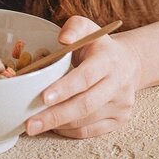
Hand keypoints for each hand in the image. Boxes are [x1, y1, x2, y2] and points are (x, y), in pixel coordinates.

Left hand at [26, 15, 141, 138]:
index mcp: (108, 59)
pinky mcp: (120, 119)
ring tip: (35, 124)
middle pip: (85, 104)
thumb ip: (74, 28)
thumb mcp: (87, 27)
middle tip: (30, 124)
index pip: (86, 76)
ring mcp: (121, 104)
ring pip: (86, 121)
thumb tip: (63, 39)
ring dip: (59, 124)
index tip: (43, 97)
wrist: (127, 62)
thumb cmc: (98, 45)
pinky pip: (91, 131)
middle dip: (55, 115)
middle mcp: (118, 83)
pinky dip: (69, 130)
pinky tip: (54, 125)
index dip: (65, 88)